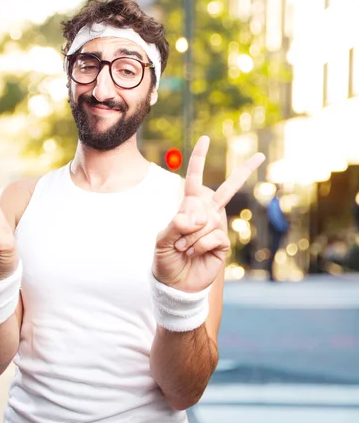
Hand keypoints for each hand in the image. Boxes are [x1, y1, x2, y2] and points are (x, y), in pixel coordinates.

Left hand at [153, 136, 264, 292]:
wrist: (175, 283)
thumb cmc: (165, 259)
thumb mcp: (162, 240)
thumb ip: (176, 225)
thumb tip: (199, 217)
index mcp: (188, 207)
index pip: (194, 179)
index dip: (198, 160)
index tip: (204, 139)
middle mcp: (206, 213)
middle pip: (227, 190)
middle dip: (244, 172)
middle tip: (260, 155)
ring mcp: (216, 227)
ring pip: (208, 220)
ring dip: (191, 236)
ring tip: (183, 248)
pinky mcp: (223, 243)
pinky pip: (214, 235)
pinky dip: (200, 245)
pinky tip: (195, 253)